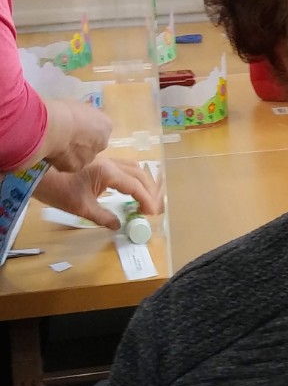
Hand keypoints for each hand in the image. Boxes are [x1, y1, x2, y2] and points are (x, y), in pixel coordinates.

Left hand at [34, 157, 163, 228]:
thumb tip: (118, 225)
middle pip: (140, 174)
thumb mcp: (81, 207)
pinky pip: (124, 167)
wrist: (36, 172)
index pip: (135, 186)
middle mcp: (110, 163)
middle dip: (150, 191)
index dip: (147, 200)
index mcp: (108, 173)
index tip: (152, 213)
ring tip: (146, 199)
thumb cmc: (57, 189)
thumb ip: (103, 217)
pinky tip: (130, 189)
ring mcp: (105, 160)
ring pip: (134, 168)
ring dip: (143, 183)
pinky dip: (133, 178)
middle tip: (153, 208)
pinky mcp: (99, 162)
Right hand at [38, 98, 112, 172]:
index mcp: (105, 126)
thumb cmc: (65, 111)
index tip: (75, 127)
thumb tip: (78, 121)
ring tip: (56, 146)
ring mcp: (90, 157)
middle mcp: (102, 143)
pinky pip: (68, 164)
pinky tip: (51, 153)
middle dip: (82, 143)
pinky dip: (61, 160)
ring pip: (82, 157)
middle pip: (94, 145)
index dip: (86, 129)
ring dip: (72, 154)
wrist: (54, 127)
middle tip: (66, 138)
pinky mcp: (76, 167)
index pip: (100, 129)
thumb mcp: (79, 107)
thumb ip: (83, 117)